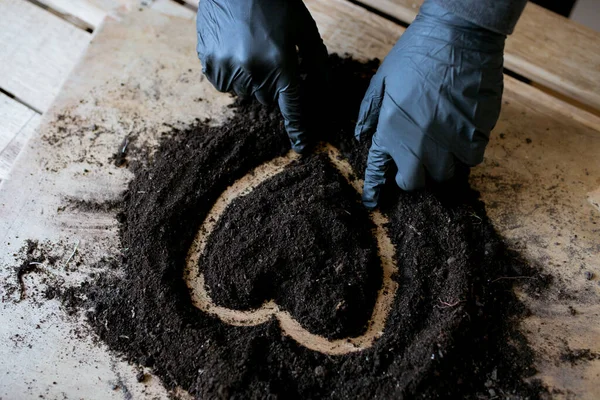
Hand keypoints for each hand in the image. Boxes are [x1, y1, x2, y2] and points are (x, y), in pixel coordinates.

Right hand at [196, 0, 327, 152]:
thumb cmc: (276, 3)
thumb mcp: (304, 29)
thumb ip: (316, 63)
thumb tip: (326, 93)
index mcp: (279, 63)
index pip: (291, 107)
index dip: (298, 129)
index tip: (302, 147)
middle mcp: (252, 71)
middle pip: (268, 99)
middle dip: (273, 85)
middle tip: (272, 58)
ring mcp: (227, 68)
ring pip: (246, 93)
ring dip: (252, 80)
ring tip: (251, 49)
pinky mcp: (208, 64)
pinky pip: (225, 85)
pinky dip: (232, 75)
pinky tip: (235, 51)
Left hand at [355, 1, 505, 207]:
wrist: (458, 36)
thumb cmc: (416, 55)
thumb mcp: (382, 80)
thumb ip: (370, 112)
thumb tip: (361, 136)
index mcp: (391, 130)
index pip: (379, 171)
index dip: (375, 189)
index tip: (372, 202)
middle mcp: (419, 144)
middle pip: (417, 183)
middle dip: (416, 176)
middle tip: (419, 160)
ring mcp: (450, 141)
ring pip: (448, 174)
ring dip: (443, 163)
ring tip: (443, 141)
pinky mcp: (477, 134)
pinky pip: (473, 157)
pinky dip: (468, 150)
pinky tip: (464, 131)